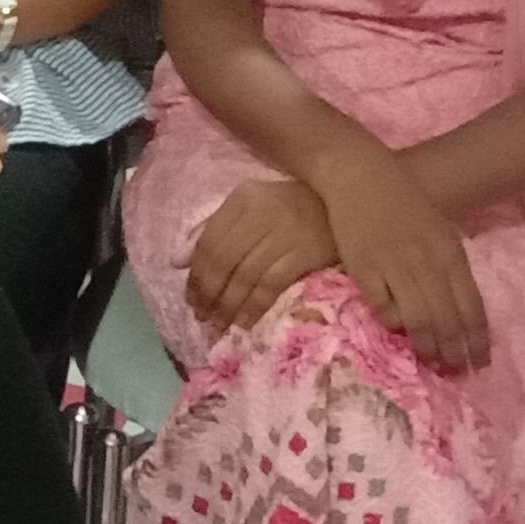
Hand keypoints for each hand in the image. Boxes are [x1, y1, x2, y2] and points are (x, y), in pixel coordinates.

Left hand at [184, 177, 338, 330]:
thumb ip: (215, 230)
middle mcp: (260, 213)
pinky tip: (245, 322)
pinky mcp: (306, 251)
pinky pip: (271, 284)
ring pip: (244, 275)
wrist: (348, 202)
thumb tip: (177, 261)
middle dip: (208, 294)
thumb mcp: (253, 207)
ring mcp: (284, 232)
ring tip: (219, 324)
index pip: (208, 242)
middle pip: (223, 260)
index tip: (190, 299)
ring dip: (228, 305)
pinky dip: (254, 306)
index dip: (196, 275)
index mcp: (243, 199)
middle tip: (202, 317)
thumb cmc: (295, 208)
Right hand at [310, 145, 488, 370]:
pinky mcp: (365, 268)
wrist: (361, 174)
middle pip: (448, 320)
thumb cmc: (402, 201)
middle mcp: (428, 262)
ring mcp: (396, 266)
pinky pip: (383, 308)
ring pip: (419, 320)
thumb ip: (446, 266)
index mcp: (450, 253)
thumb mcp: (437, 230)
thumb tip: (455, 309)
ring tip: (431, 362)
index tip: (480, 362)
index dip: (478, 340)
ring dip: (427, 347)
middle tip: (457, 372)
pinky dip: (392, 323)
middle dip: (455, 352)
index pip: (472, 307)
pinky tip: (396, 331)